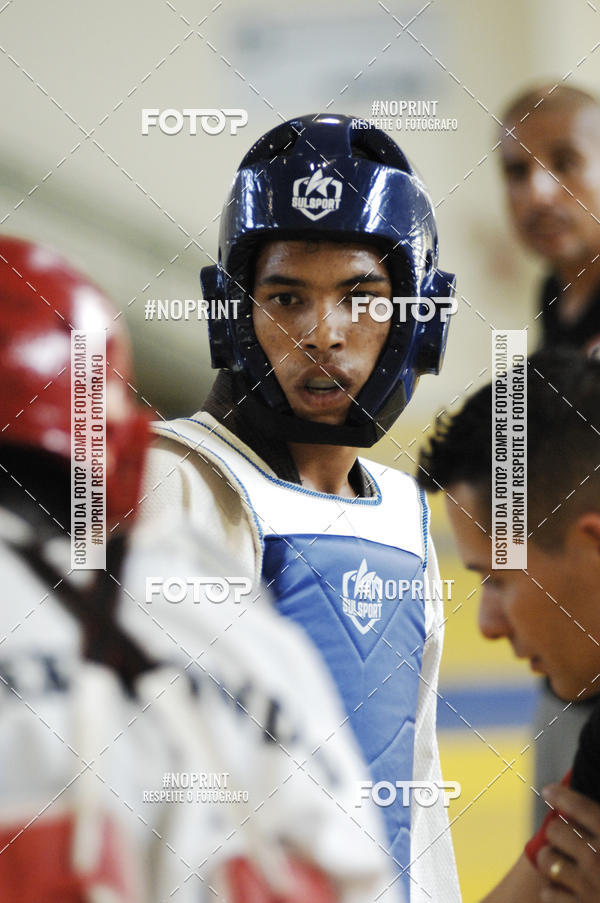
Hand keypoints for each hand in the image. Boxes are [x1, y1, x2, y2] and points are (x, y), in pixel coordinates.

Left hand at [536, 784, 599, 901]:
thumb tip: (596, 818)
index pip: (579, 807)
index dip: (560, 795)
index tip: (549, 792)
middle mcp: (598, 859)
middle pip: (555, 830)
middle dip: (557, 831)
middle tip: (563, 835)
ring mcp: (588, 888)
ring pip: (545, 859)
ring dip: (550, 859)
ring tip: (559, 861)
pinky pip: (548, 892)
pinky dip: (554, 891)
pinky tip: (566, 890)